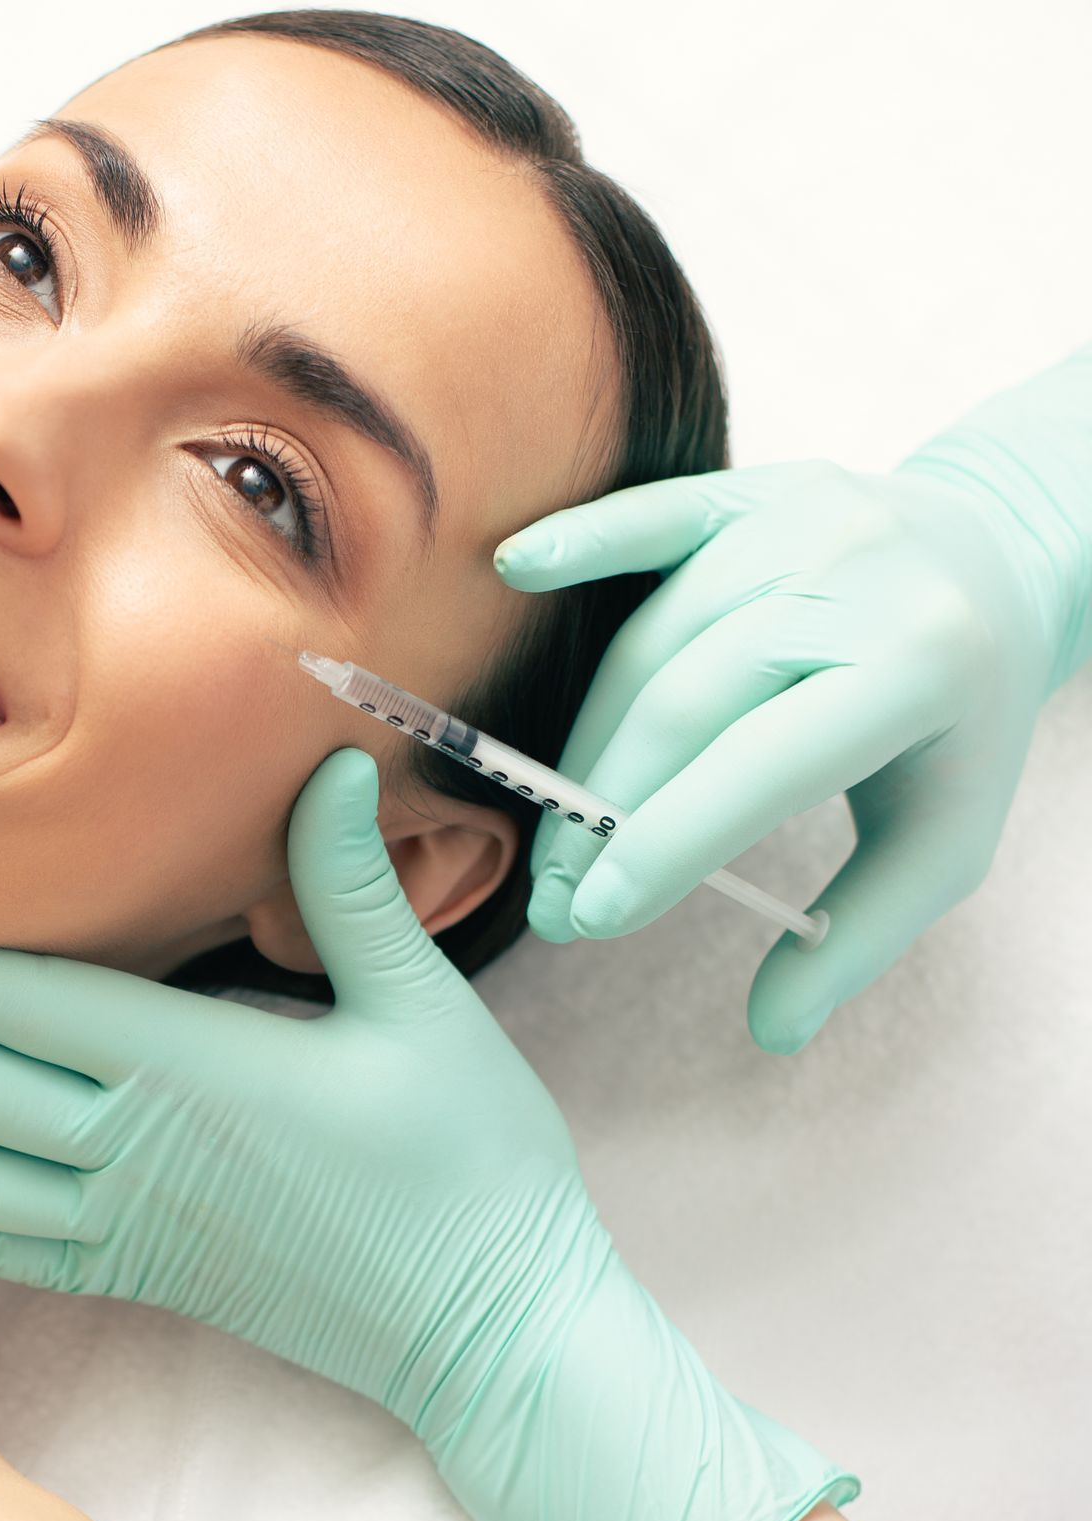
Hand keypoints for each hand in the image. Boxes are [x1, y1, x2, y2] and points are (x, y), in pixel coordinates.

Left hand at [0, 751, 847, 1520]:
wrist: (491, 1329)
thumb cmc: (470, 1165)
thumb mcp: (426, 1011)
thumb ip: (353, 893)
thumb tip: (330, 765)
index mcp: (193, 1067)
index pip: (14, 1007)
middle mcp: (138, 1146)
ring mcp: (131, 1223)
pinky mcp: (142, 1277)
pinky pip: (4, 1252)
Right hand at [500, 350, 1091, 1051]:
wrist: (1004, 565)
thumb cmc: (960, 726)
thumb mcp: (943, 844)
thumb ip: (858, 940)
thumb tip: (773, 1034)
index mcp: (918, 666)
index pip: (762, 766)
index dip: (667, 843)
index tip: (594, 915)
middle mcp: (857, 578)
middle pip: (685, 703)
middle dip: (604, 814)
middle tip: (556, 901)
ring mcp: (803, 518)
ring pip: (653, 641)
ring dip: (585, 746)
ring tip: (554, 838)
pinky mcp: (759, 486)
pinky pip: (653, 518)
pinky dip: (582, 541)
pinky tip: (517, 567)